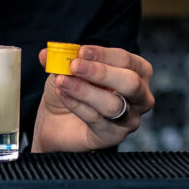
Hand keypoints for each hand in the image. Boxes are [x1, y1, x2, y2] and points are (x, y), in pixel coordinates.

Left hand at [31, 45, 153, 152]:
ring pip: (113, 104)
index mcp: (136, 71)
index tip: (81, 51)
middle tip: (74, 66)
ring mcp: (129, 119)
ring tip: (62, 81)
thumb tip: (48, 52)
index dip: (103, 54)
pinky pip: (96, 119)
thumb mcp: (66, 67)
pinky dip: (76, 105)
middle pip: (130, 82)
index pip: (125, 60)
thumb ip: (61, 58)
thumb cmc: (72, 87)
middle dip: (100, 72)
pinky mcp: (113, 136)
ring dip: (84, 90)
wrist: (57, 119)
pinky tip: (62, 95)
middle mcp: (140, 96)